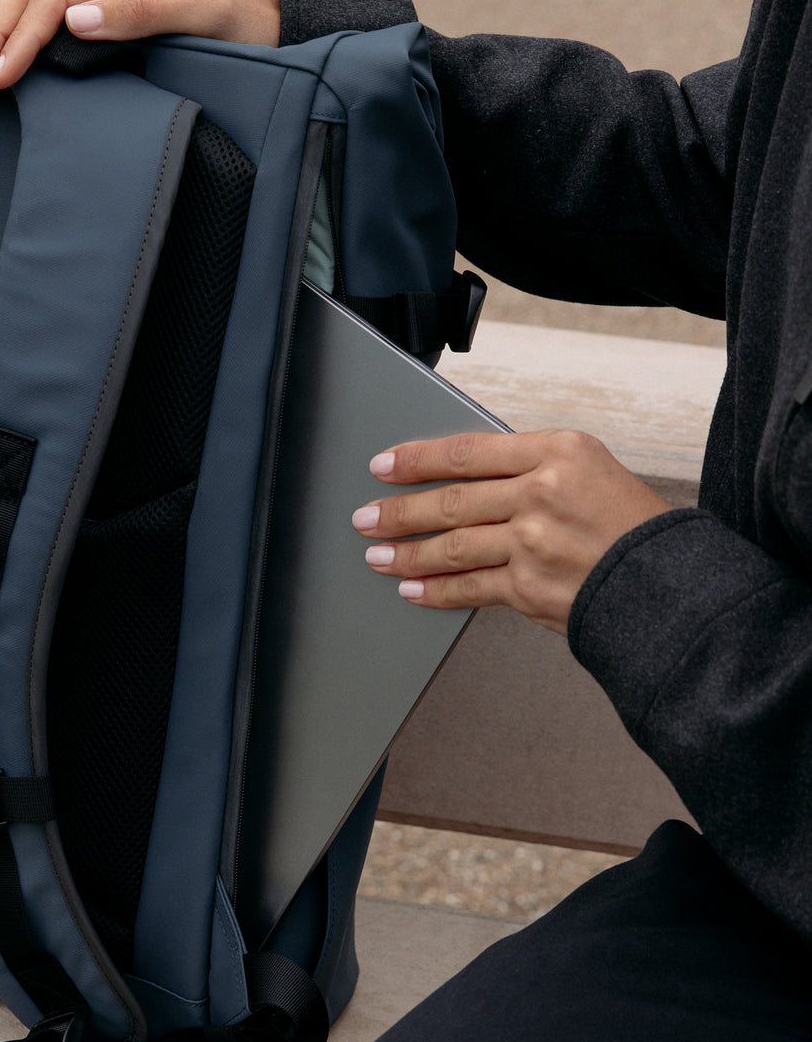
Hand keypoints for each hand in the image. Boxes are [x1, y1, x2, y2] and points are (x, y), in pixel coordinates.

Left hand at [351, 430, 672, 635]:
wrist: (675, 583)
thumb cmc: (631, 524)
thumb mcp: (588, 469)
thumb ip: (527, 469)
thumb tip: (459, 481)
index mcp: (558, 450)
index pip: (467, 451)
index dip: (415, 459)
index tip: (383, 464)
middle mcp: (542, 492)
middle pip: (450, 500)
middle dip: (398, 511)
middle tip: (365, 517)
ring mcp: (535, 542)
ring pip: (452, 545)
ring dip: (406, 553)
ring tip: (377, 557)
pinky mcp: (532, 587)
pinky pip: (470, 587)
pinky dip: (435, 591)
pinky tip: (412, 590)